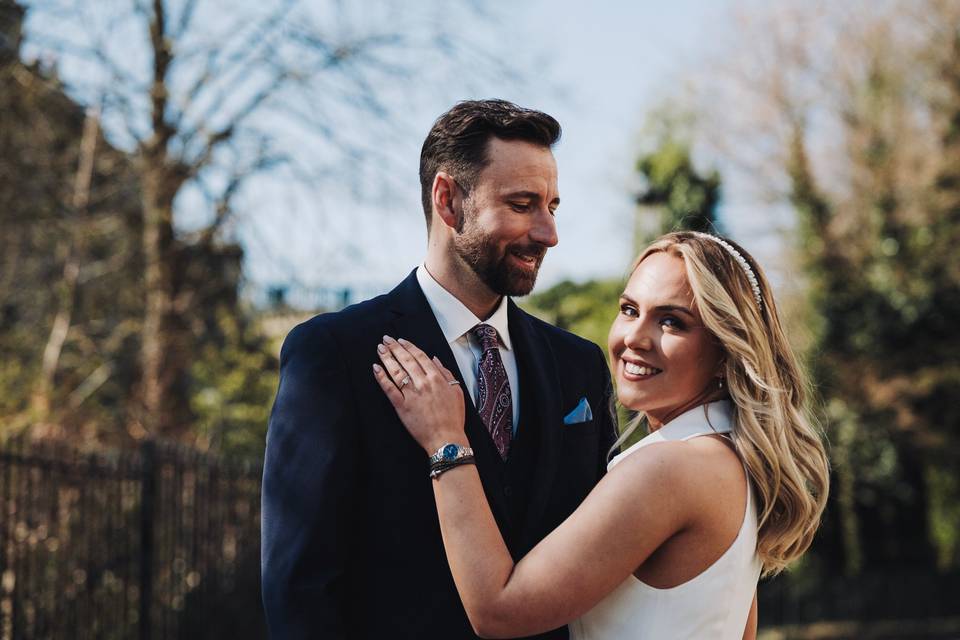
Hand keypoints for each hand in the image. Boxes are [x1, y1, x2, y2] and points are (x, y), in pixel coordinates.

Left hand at [373, 336, 465, 452]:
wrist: (446, 438)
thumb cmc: (453, 418)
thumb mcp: (456, 391)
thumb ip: (446, 373)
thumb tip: (435, 360)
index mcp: (436, 378)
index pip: (420, 356)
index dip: (409, 346)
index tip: (401, 340)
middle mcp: (423, 383)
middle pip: (406, 360)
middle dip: (394, 347)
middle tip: (386, 340)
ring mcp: (411, 394)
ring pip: (396, 371)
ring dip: (386, 358)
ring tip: (380, 349)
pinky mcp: (401, 406)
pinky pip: (389, 389)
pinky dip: (381, 378)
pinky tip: (375, 368)